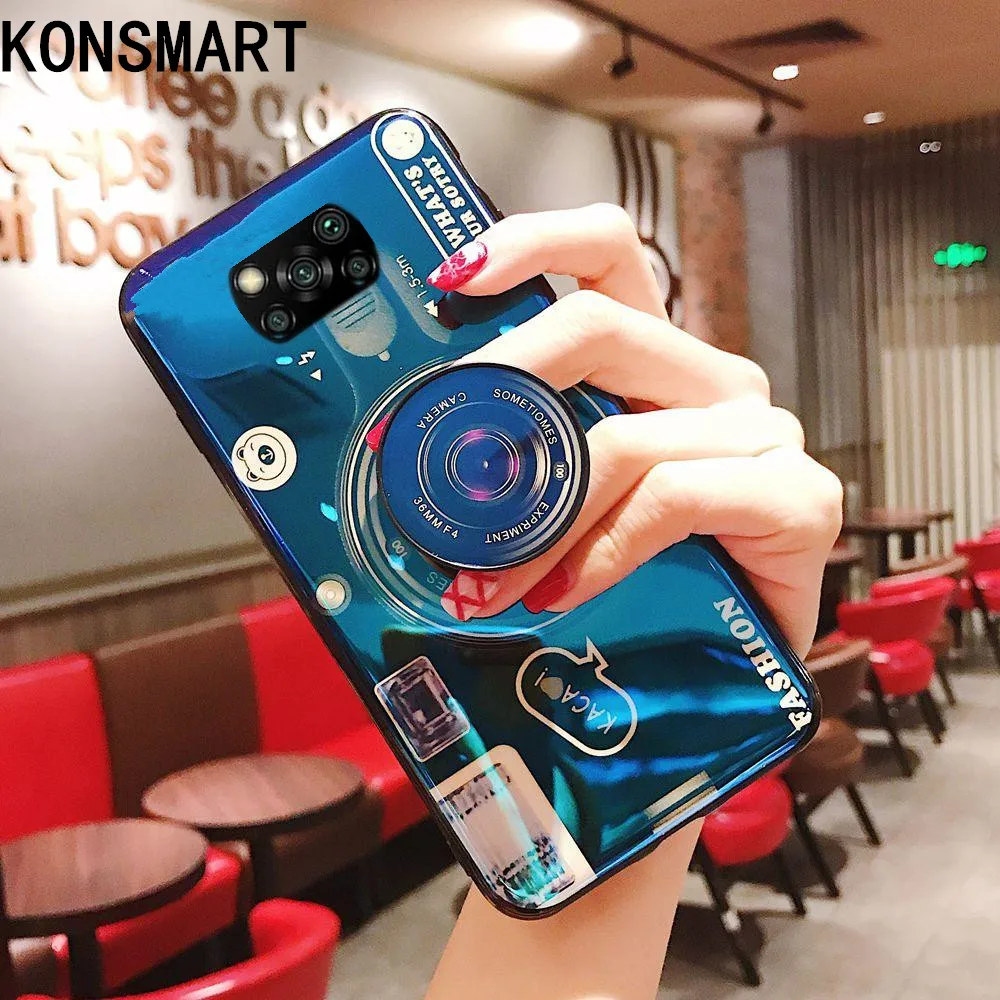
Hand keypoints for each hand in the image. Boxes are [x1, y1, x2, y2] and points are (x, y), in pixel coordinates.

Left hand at [430, 203, 842, 657]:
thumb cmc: (650, 576)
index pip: (605, 252)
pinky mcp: (797, 497)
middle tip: (437, 458)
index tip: (449, 279)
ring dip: (536, 518)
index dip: (529, 243)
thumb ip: (521, 464)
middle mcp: (710, 382)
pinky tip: (563, 591)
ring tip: (484, 582)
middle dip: (502, 386)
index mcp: (656, 362)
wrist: (741, 658)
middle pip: (598, 326)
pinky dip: (602, 549)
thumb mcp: (569, 503)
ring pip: (622, 437)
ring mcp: (760, 436)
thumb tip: (416, 461)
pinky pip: (671, 498)